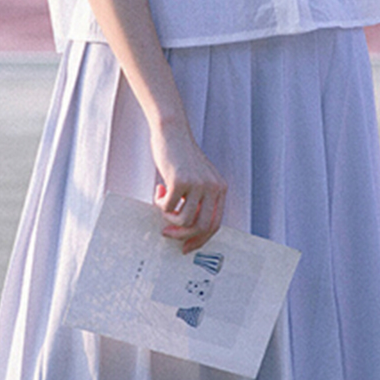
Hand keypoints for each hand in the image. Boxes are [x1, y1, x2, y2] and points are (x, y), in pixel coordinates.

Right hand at [150, 121, 226, 253]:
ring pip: (184, 220)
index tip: (186, 247)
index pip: (214, 224)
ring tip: (163, 201)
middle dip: (182, 235)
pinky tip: (159, 189)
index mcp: (220, 189)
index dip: (200, 239)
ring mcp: (198, 184)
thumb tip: (188, 231)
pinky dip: (160, 203)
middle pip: (201, 227)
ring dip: (168, 217)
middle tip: (167, 233)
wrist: (172, 132)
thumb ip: (198, 201)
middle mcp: (213, 187)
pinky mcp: (181, 181)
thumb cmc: (181, 158)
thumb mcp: (197, 180)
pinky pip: (169, 207)